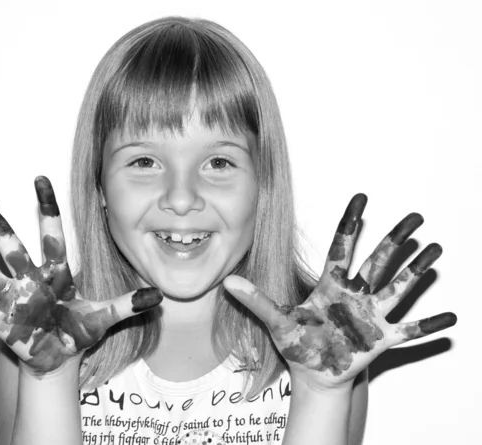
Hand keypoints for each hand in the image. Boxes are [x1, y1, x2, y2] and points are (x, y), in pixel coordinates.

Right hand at [0, 176, 161, 373]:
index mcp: (55, 272)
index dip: (47, 207)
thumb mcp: (104, 316)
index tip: (40, 177)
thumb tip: (158, 295)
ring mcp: (13, 300)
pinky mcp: (1, 324)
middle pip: (9, 244)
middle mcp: (30, 280)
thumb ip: (128, 304)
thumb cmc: (77, 331)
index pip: (52, 233)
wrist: (58, 356)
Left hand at [224, 194, 455, 388]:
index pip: (342, 247)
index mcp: (331, 287)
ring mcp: (371, 316)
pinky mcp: (382, 340)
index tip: (361, 197)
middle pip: (378, 262)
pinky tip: (452, 317)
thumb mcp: (277, 321)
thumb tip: (227, 282)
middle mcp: (355, 296)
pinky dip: (430, 326)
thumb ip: (256, 301)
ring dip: (417, 271)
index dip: (350, 223)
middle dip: (396, 240)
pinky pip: (411, 331)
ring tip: (436, 250)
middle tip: (415, 217)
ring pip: (398, 288)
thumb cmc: (299, 344)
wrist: (314, 374)